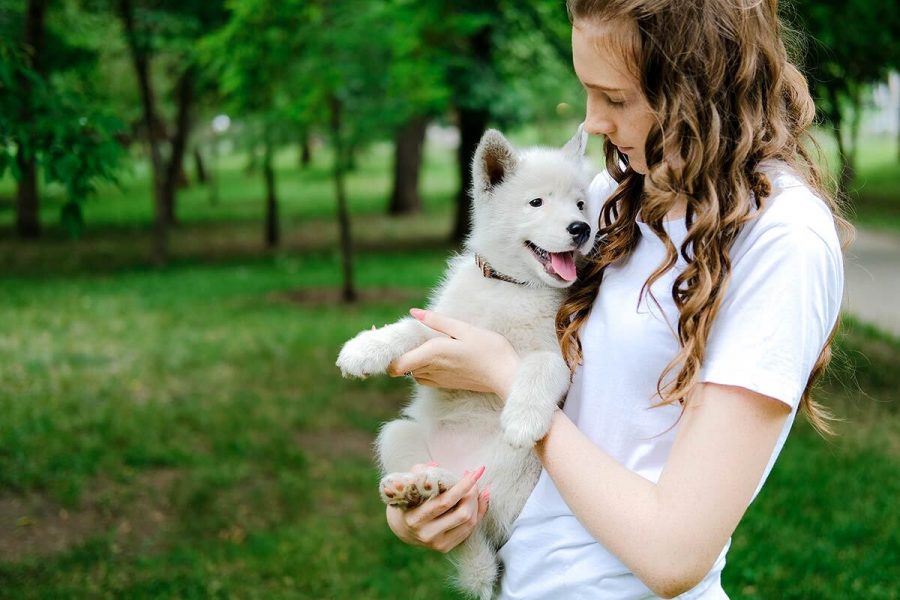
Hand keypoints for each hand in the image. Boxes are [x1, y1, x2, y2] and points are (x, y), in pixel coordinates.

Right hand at [386, 464, 490, 552]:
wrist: (401, 528)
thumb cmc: (408, 500)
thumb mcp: (407, 486)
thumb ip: (419, 474)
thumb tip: (435, 465)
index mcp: (415, 518)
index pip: (445, 502)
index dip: (463, 486)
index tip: (473, 472)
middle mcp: (427, 534)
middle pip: (462, 514)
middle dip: (473, 494)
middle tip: (473, 479)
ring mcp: (438, 544)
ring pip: (469, 523)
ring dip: (476, 503)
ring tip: (474, 488)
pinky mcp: (446, 548)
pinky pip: (469, 530)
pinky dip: (478, 513)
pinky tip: (480, 499)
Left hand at [388, 308, 519, 396]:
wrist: (506, 375)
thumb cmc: (489, 349)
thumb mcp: (464, 329)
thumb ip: (437, 321)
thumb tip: (413, 312)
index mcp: (433, 354)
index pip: (396, 365)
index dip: (386, 354)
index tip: (388, 339)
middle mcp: (432, 369)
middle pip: (400, 368)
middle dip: (397, 353)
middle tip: (402, 335)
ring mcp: (438, 379)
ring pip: (411, 373)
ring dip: (409, 360)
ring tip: (418, 343)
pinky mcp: (445, 384)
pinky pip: (424, 378)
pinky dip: (420, 367)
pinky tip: (432, 356)